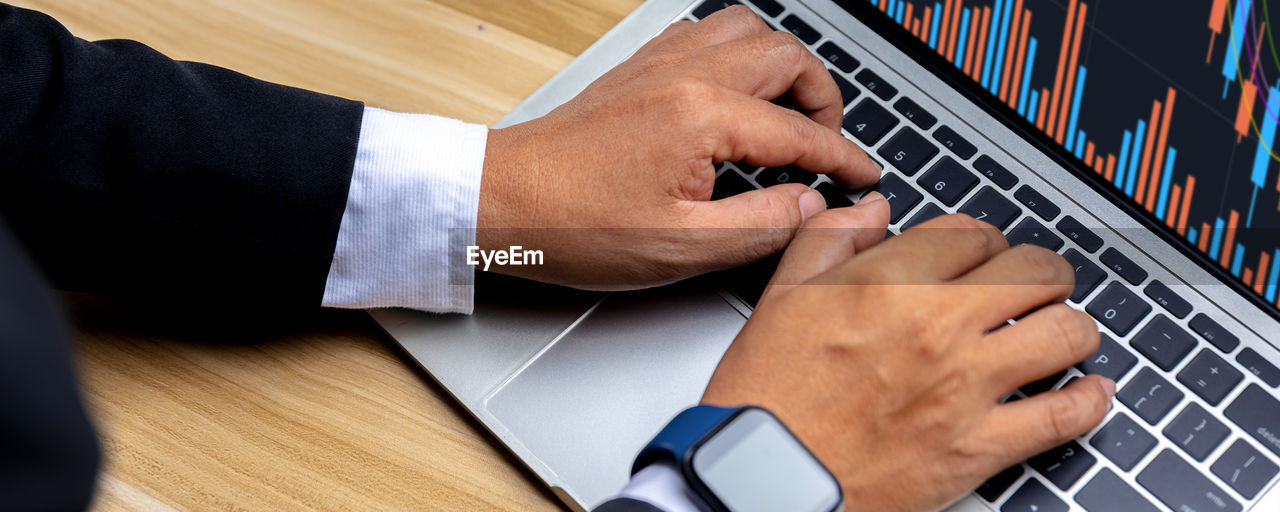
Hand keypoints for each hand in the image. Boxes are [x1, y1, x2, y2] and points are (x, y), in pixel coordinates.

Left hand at [477, 6, 879, 289]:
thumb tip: (812, 207)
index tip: (863, 178)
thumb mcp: (680, 248)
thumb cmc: (572, 224)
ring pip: (747, 30)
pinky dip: (738, 54)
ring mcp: (658, 63)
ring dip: (782, 64)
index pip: (799, 131)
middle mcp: (684, 74)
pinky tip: (736, 91)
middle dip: (823, 99)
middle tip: (828, 144)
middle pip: (785, 58)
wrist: (502, 199)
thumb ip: (761, 227)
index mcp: (702, 116)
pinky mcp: (638, 68)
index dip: (842, 158)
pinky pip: (706, 33)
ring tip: (790, 110)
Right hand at [702, 210, 1114, 511]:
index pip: (971, 235)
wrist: (765, 476)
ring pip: (1064, 334)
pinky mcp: (979, 447)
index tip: (980, 252)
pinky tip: (1090, 391)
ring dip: (1071, 327)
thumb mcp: (781, 297)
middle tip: (1035, 284)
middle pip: (1034, 273)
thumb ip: (829, 240)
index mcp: (890, 283)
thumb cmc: (766, 396)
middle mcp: (938, 327)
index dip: (981, 240)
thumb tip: (872, 211)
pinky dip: (1089, 401)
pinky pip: (1063, 416)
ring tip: (1063, 331)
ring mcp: (967, 387)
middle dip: (1041, 273)